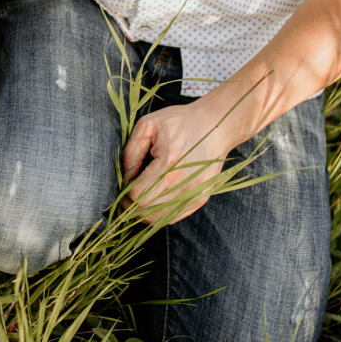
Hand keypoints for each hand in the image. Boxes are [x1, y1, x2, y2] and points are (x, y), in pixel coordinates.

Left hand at [120, 94, 238, 224]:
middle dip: (132, 204)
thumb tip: (126, 178)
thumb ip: (131, 152)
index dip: (126, 191)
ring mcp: (195, 193)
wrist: (215, 126)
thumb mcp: (148, 125)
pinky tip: (155, 198)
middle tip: (128, 191)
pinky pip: (174, 217)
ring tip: (140, 195)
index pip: (138, 195)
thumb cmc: (179, 122)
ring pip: (160, 218)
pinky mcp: (201, 198)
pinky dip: (160, 212)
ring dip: (144, 211)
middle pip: (147, 211)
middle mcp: (185, 183)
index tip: (125, 181)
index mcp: (170, 163)